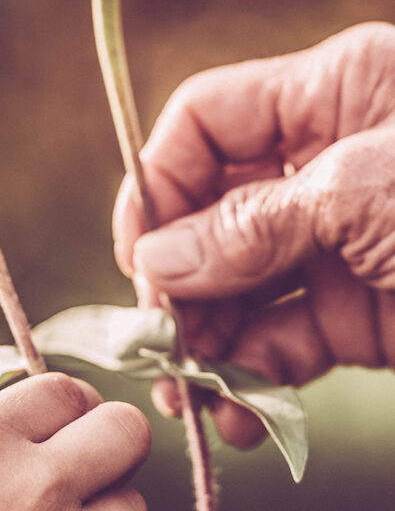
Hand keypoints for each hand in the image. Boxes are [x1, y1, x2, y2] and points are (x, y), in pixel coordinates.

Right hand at [113, 21, 394, 447]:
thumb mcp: (369, 190)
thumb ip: (254, 226)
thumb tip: (155, 266)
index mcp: (330, 94)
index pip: (206, 122)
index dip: (159, 181)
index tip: (140, 258)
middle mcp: (324, 164)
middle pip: (212, 212)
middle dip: (177, 279)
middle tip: (154, 347)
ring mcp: (341, 243)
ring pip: (241, 287)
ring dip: (207, 341)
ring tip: (187, 399)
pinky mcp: (364, 315)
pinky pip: (285, 344)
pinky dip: (256, 380)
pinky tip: (239, 416)